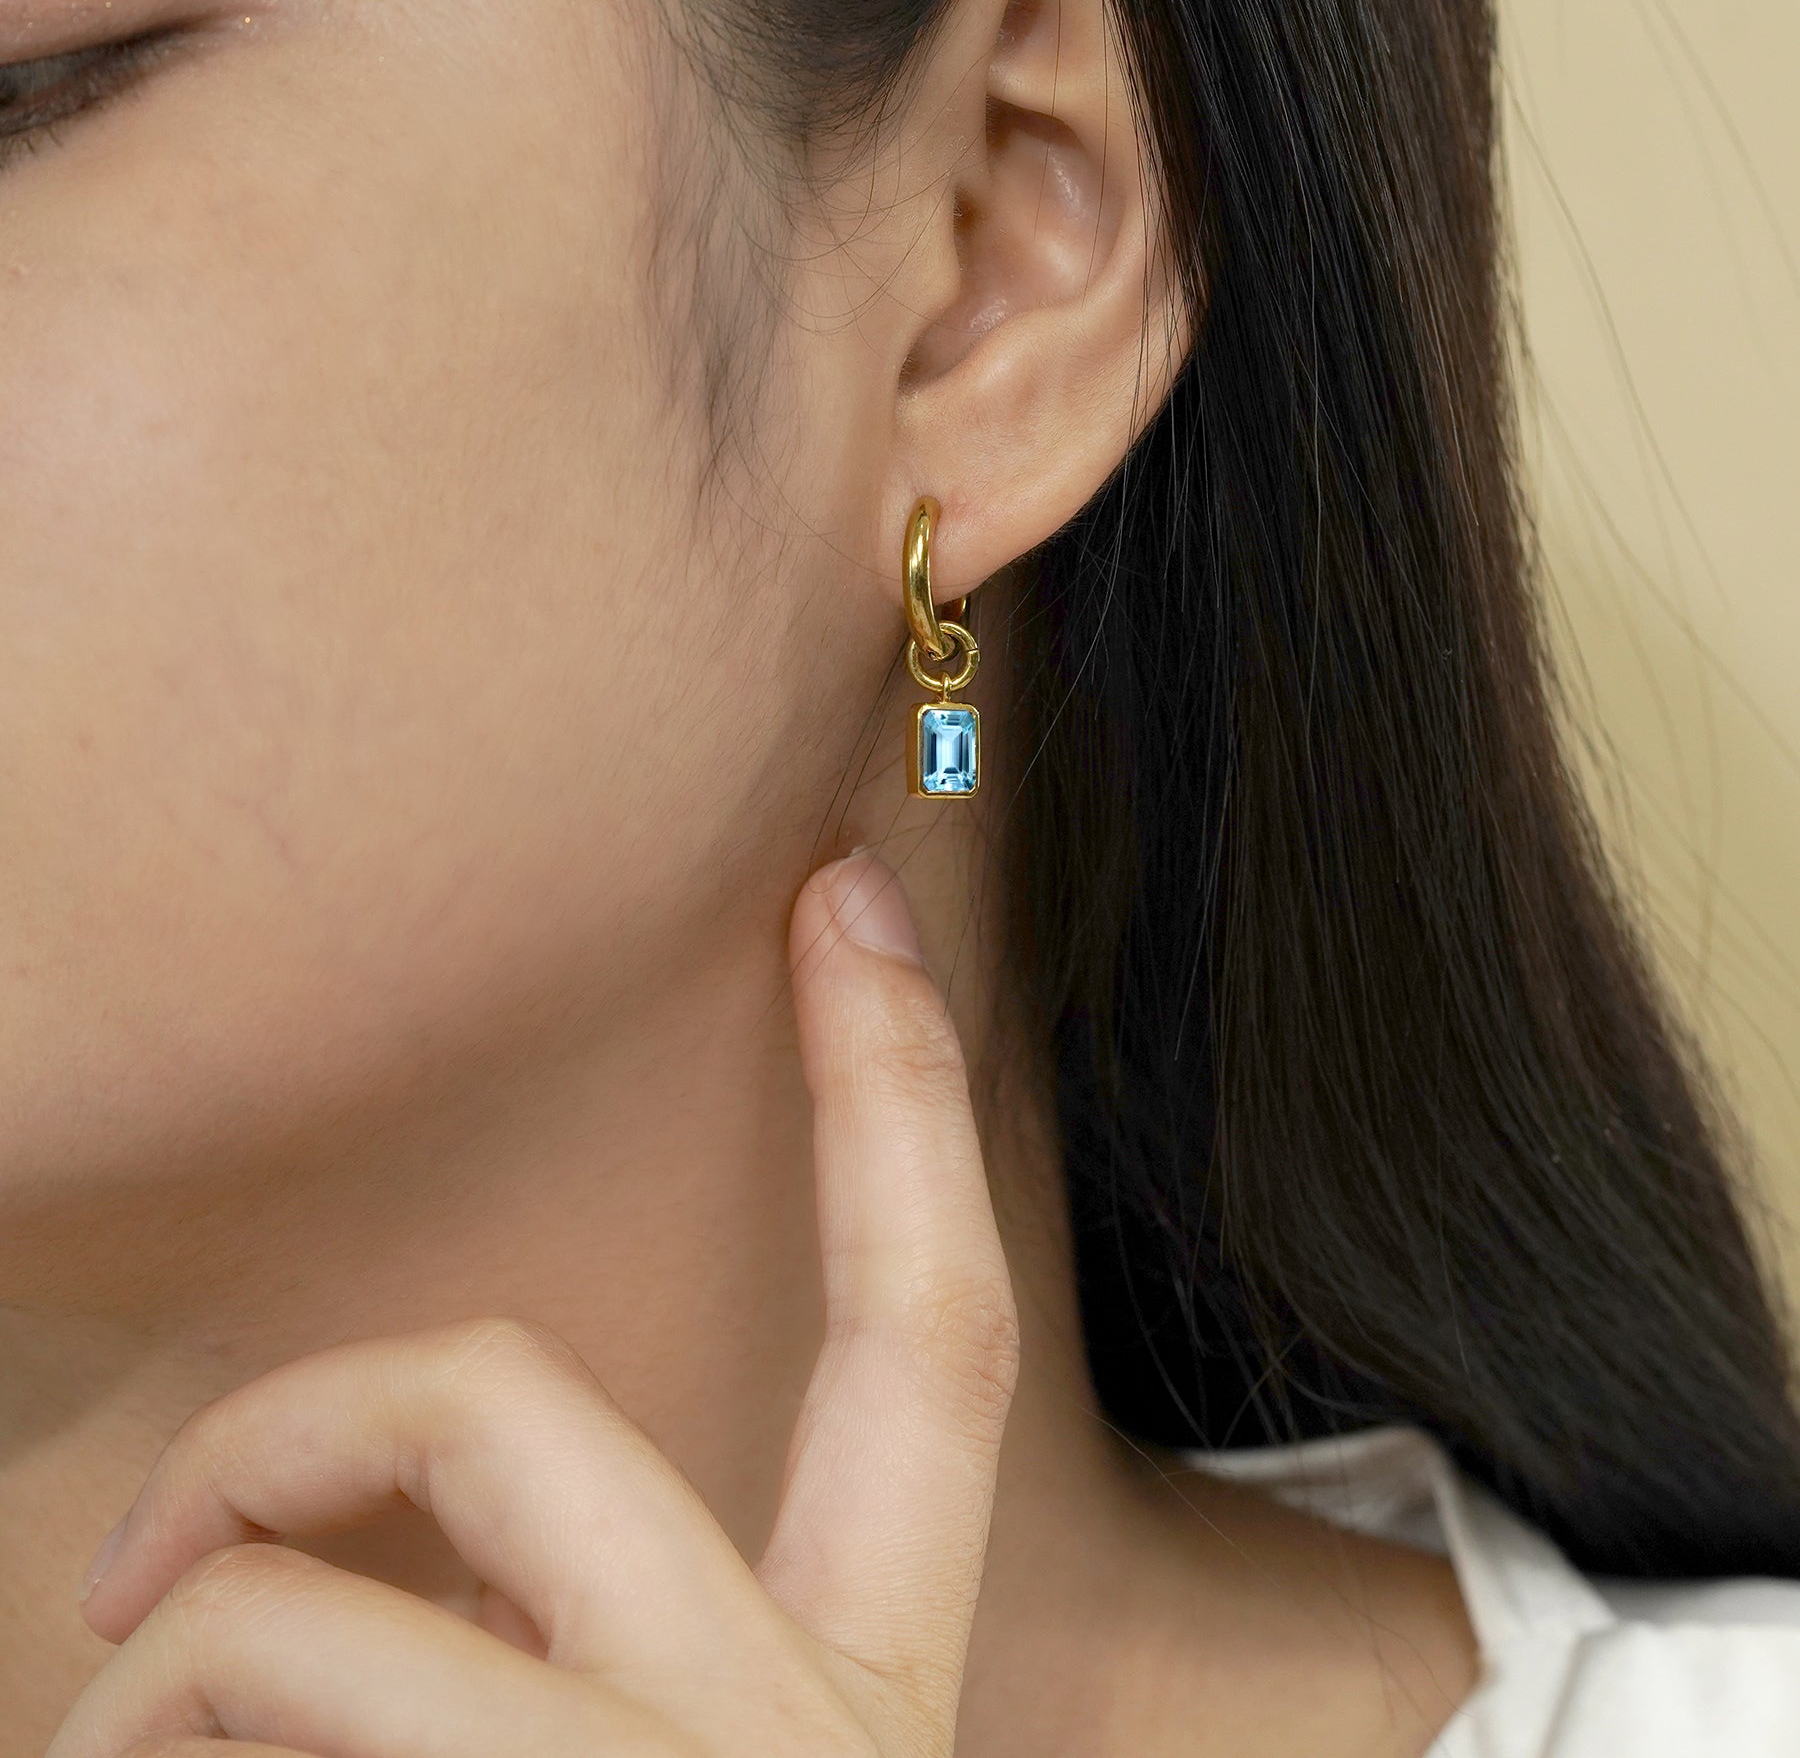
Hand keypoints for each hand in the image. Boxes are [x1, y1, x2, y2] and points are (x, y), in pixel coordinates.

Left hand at [52, 852, 1020, 1757]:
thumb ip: (596, 1646)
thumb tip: (428, 1589)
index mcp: (875, 1683)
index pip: (933, 1335)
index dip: (902, 1092)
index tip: (842, 894)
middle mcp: (797, 1739)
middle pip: (517, 1402)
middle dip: (303, 1412)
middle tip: (160, 1555)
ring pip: (303, 1624)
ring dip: (155, 1692)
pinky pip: (230, 1754)